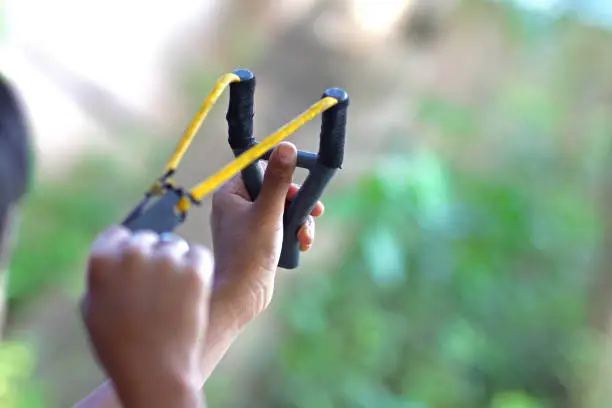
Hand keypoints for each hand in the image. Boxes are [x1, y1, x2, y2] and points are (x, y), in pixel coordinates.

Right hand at [81, 226, 212, 407]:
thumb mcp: (93, 309)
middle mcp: (132, 253)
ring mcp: (166, 259)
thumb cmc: (120, 346)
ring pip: (175, 245)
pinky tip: (191, 294)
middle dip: (152, 258)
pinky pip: (199, 255)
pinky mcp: (195, 268)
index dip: (125, 251)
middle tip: (157, 291)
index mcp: (101, 260)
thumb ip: (102, 276)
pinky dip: (199, 269)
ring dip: (176, 263)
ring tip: (173, 297)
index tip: (135, 269)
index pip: (116, 235)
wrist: (154, 372)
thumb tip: (116, 253)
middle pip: (147, 239)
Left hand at [210, 142, 323, 326]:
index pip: (259, 167)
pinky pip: (281, 226)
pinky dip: (294, 233)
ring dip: (299, 219)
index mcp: (230, 193)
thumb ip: (278, 180)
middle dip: (297, 202)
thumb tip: (286, 146)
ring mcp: (247, 224)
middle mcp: (236, 206)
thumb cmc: (248, 253)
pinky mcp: (258, 240)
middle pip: (276, 188)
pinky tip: (301, 244)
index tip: (302, 179)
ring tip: (305, 235)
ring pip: (283, 209)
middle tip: (314, 210)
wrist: (241, 296)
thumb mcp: (268, 212)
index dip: (282, 172)